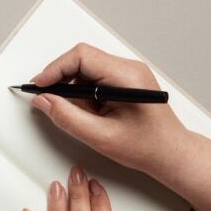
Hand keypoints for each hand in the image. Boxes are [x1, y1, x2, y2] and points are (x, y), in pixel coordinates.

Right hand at [29, 43, 189, 177]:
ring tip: (81, 115)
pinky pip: (94, 78)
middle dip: (61, 80)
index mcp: (127, 77)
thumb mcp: (100, 137)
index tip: (39, 85)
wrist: (171, 154)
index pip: (81, 56)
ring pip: (86, 69)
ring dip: (73, 89)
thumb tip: (43, 101)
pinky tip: (90, 113)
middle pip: (82, 59)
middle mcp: (129, 69)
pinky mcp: (124, 81)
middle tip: (49, 100)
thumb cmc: (147, 147)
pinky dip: (83, 94)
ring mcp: (128, 73)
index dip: (55, 69)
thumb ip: (67, 117)